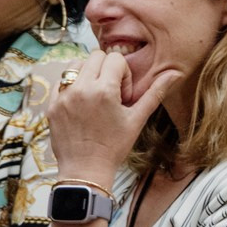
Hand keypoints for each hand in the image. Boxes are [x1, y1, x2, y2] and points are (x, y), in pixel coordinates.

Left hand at [47, 47, 186, 190]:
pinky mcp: (52, 105)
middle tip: (110, 92)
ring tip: (94, 95)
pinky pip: (61, 81)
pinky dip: (72, 86)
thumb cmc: (114, 146)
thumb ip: (155, 92)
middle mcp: (81, 89)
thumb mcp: (137, 119)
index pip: (115, 58)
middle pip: (95, 56)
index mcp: (104, 90)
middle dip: (106, 69)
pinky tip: (81, 103)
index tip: (123, 93)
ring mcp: (63, 96)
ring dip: (87, 73)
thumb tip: (175, 73)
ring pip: (75, 64)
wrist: (85, 170)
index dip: (123, 73)